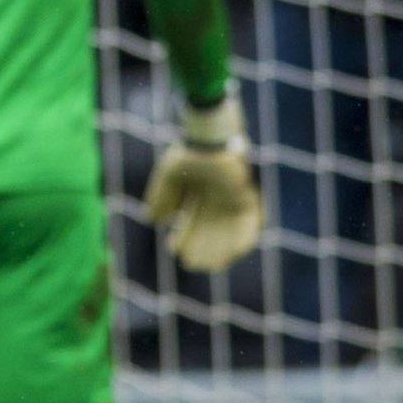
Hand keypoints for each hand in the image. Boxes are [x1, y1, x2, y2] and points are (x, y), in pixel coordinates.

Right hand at [145, 95, 261, 272]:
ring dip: (223, 250)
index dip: (185, 238)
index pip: (192, 223)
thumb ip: (162, 197)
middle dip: (203, 249)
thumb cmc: (190, 151)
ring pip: (231, 232)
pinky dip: (243, 239)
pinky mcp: (247, 197)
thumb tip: (153, 220)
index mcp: (199, 194)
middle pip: (212, 232)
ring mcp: (234, 198)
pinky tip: (234, 254)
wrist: (210, 136)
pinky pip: (250, 223)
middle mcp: (218, 199)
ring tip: (212, 265)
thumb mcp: (169, 177)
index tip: (175, 249)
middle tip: (194, 265)